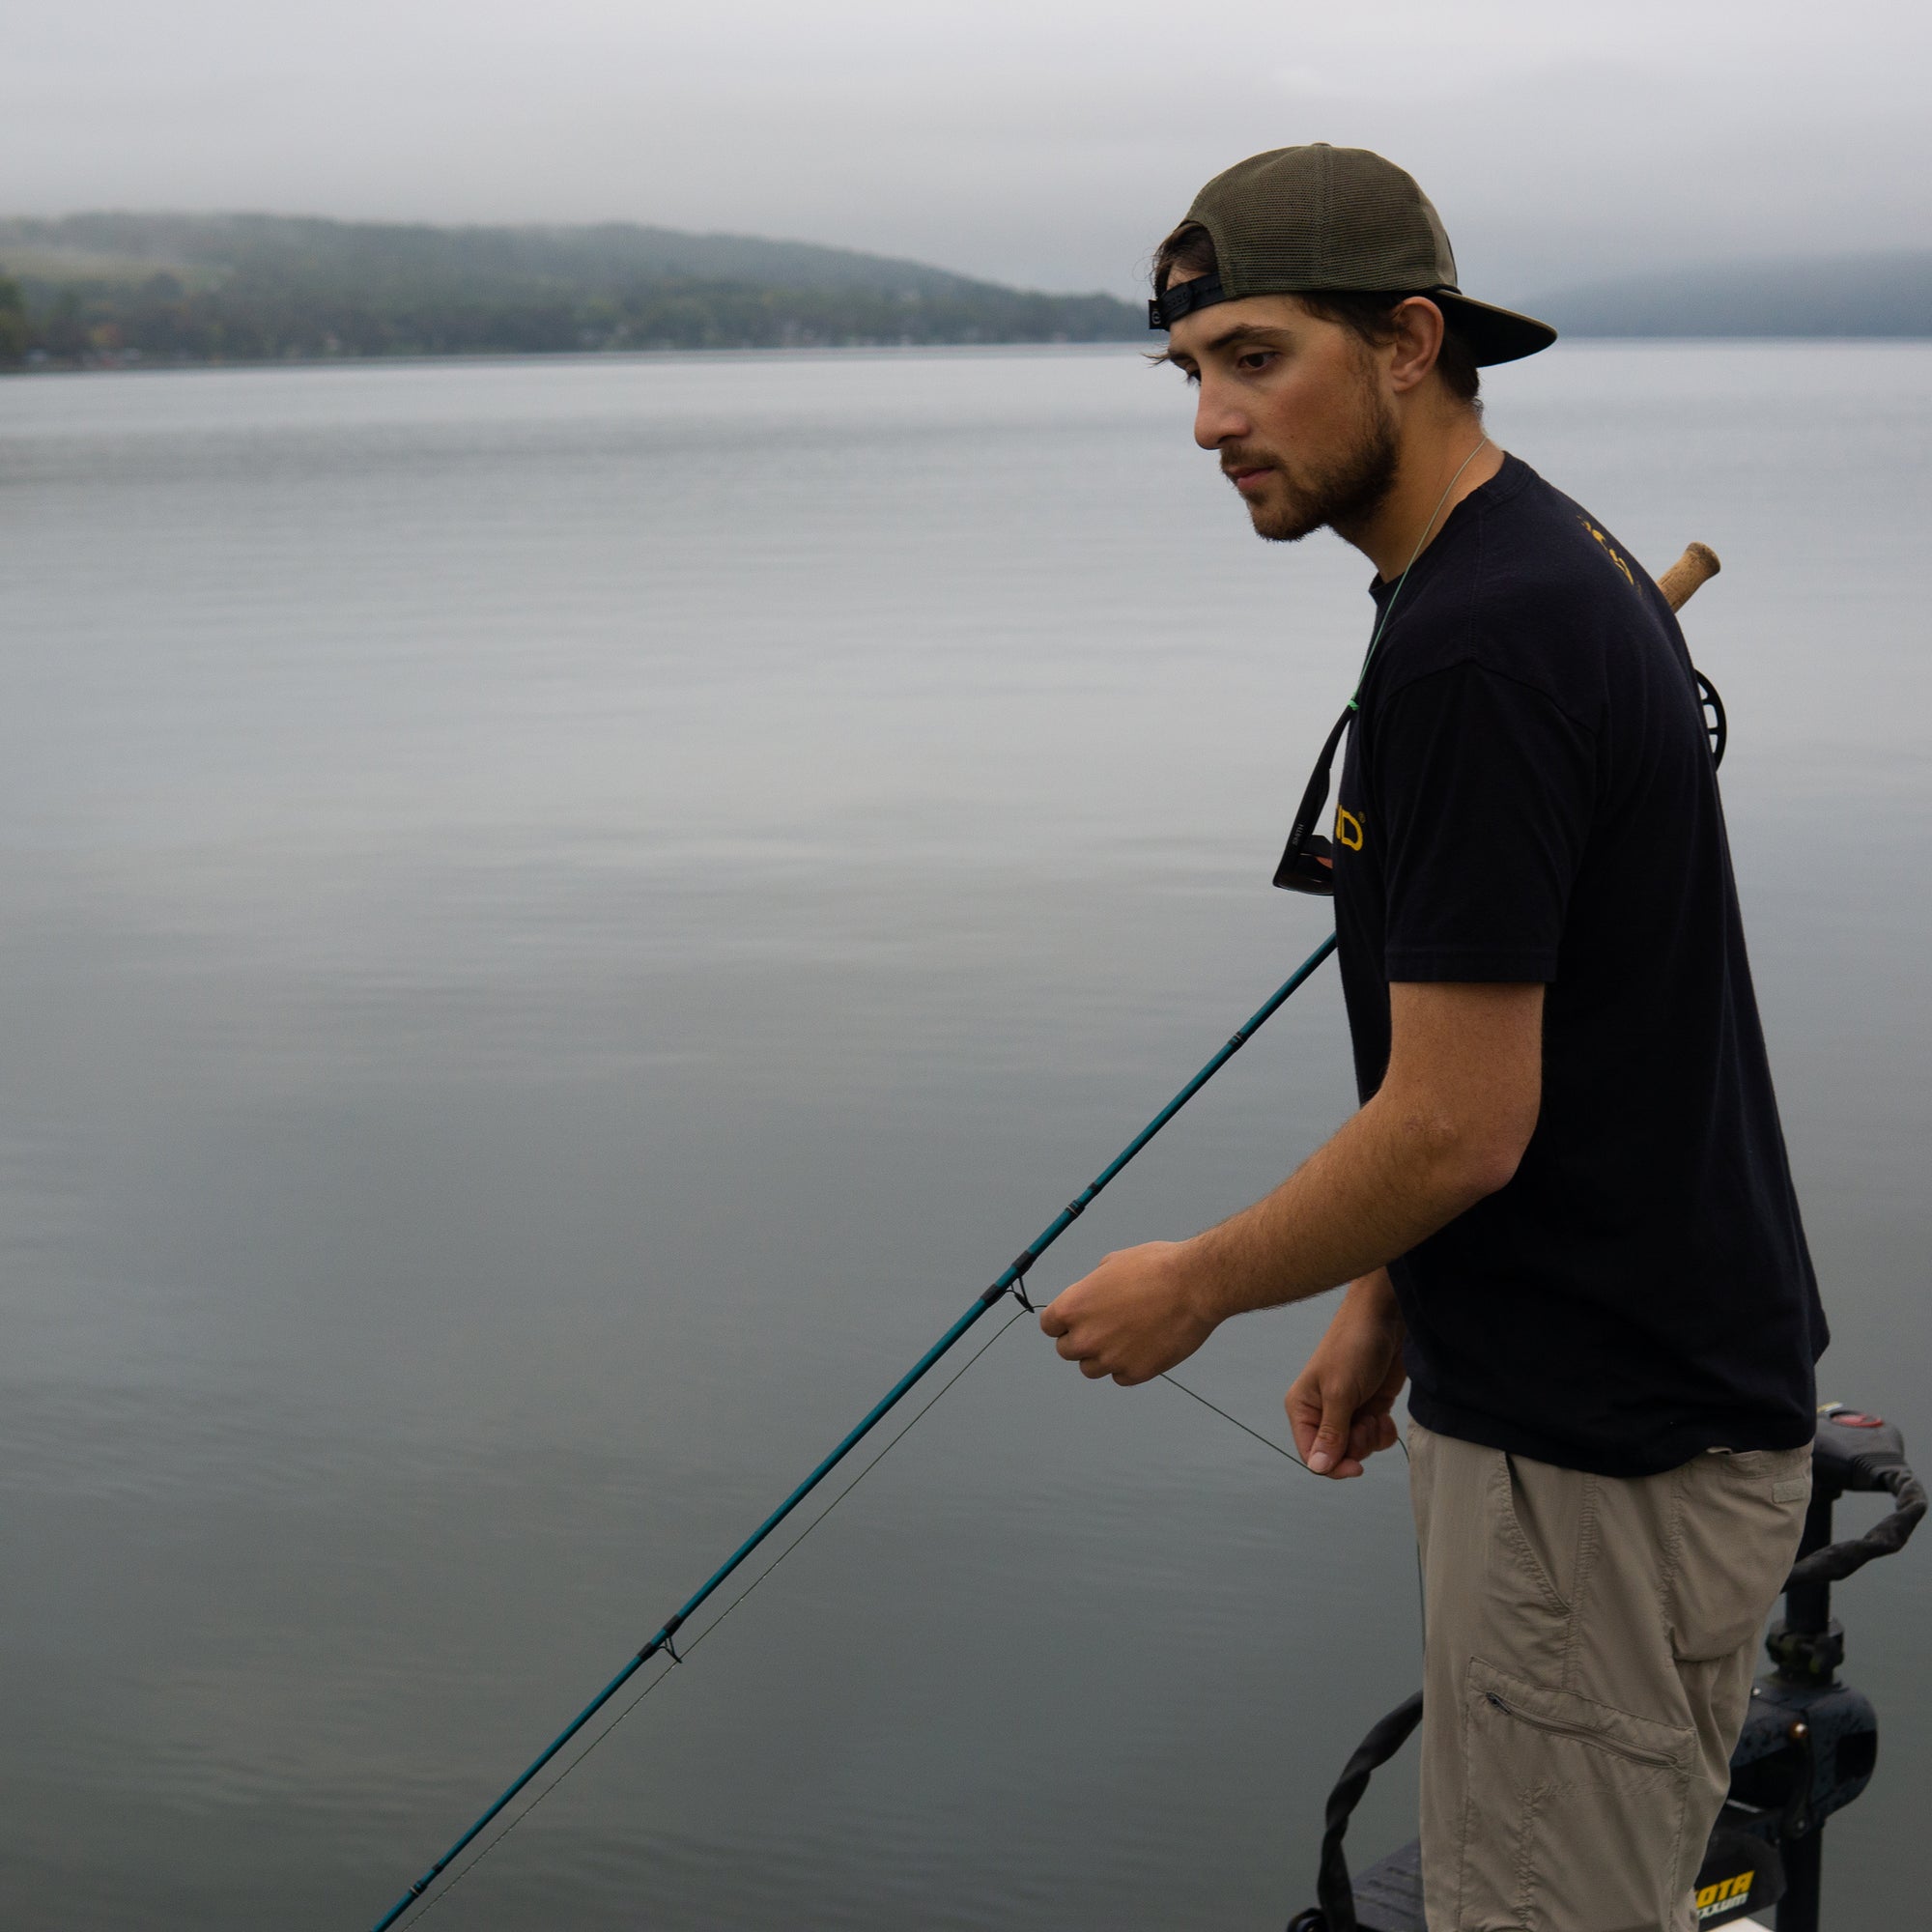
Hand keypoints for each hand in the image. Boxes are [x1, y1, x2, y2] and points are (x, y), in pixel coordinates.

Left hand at [1038, 1241, 1216, 1385]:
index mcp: (1073, 1307)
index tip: (1076, 1319)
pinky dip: (1128, 1365)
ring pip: (1090, 1368)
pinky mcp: (1135, 1374)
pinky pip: (1120, 1377)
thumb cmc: (1156, 1267)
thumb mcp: (1113, 1263)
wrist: (1195, 1285)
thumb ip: (1092, 1287)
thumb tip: (1089, 1298)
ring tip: (1126, 1336)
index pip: (1049, 1325)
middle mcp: (1085, 1337)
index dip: (1062, 1321)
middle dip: (1081, 1339)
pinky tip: (1144, 1346)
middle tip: (1104, 1327)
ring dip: (1102, 1356)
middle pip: (1066, 1350)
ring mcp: (1110, 1359)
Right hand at [1285, 1276, 1406, 1476]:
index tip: (1357, 1466)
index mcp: (1302, 1408)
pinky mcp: (1369, 1407)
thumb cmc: (1354, 1346)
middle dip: (1357, 1445)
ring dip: (1371, 1437)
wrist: (1385, 1319)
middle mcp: (1322, 1412)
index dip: (1333, 1465)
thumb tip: (1318, 1467)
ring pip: (1358, 1448)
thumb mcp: (1340, 1392)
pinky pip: (1375, 1437)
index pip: (1311, 1455)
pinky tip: (1385, 1415)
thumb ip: (1331, 1433)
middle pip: (1337, 1455)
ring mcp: (1347, 1411)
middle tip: (1365, 1421)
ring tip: (1375, 1413)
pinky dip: (1383, 1432)